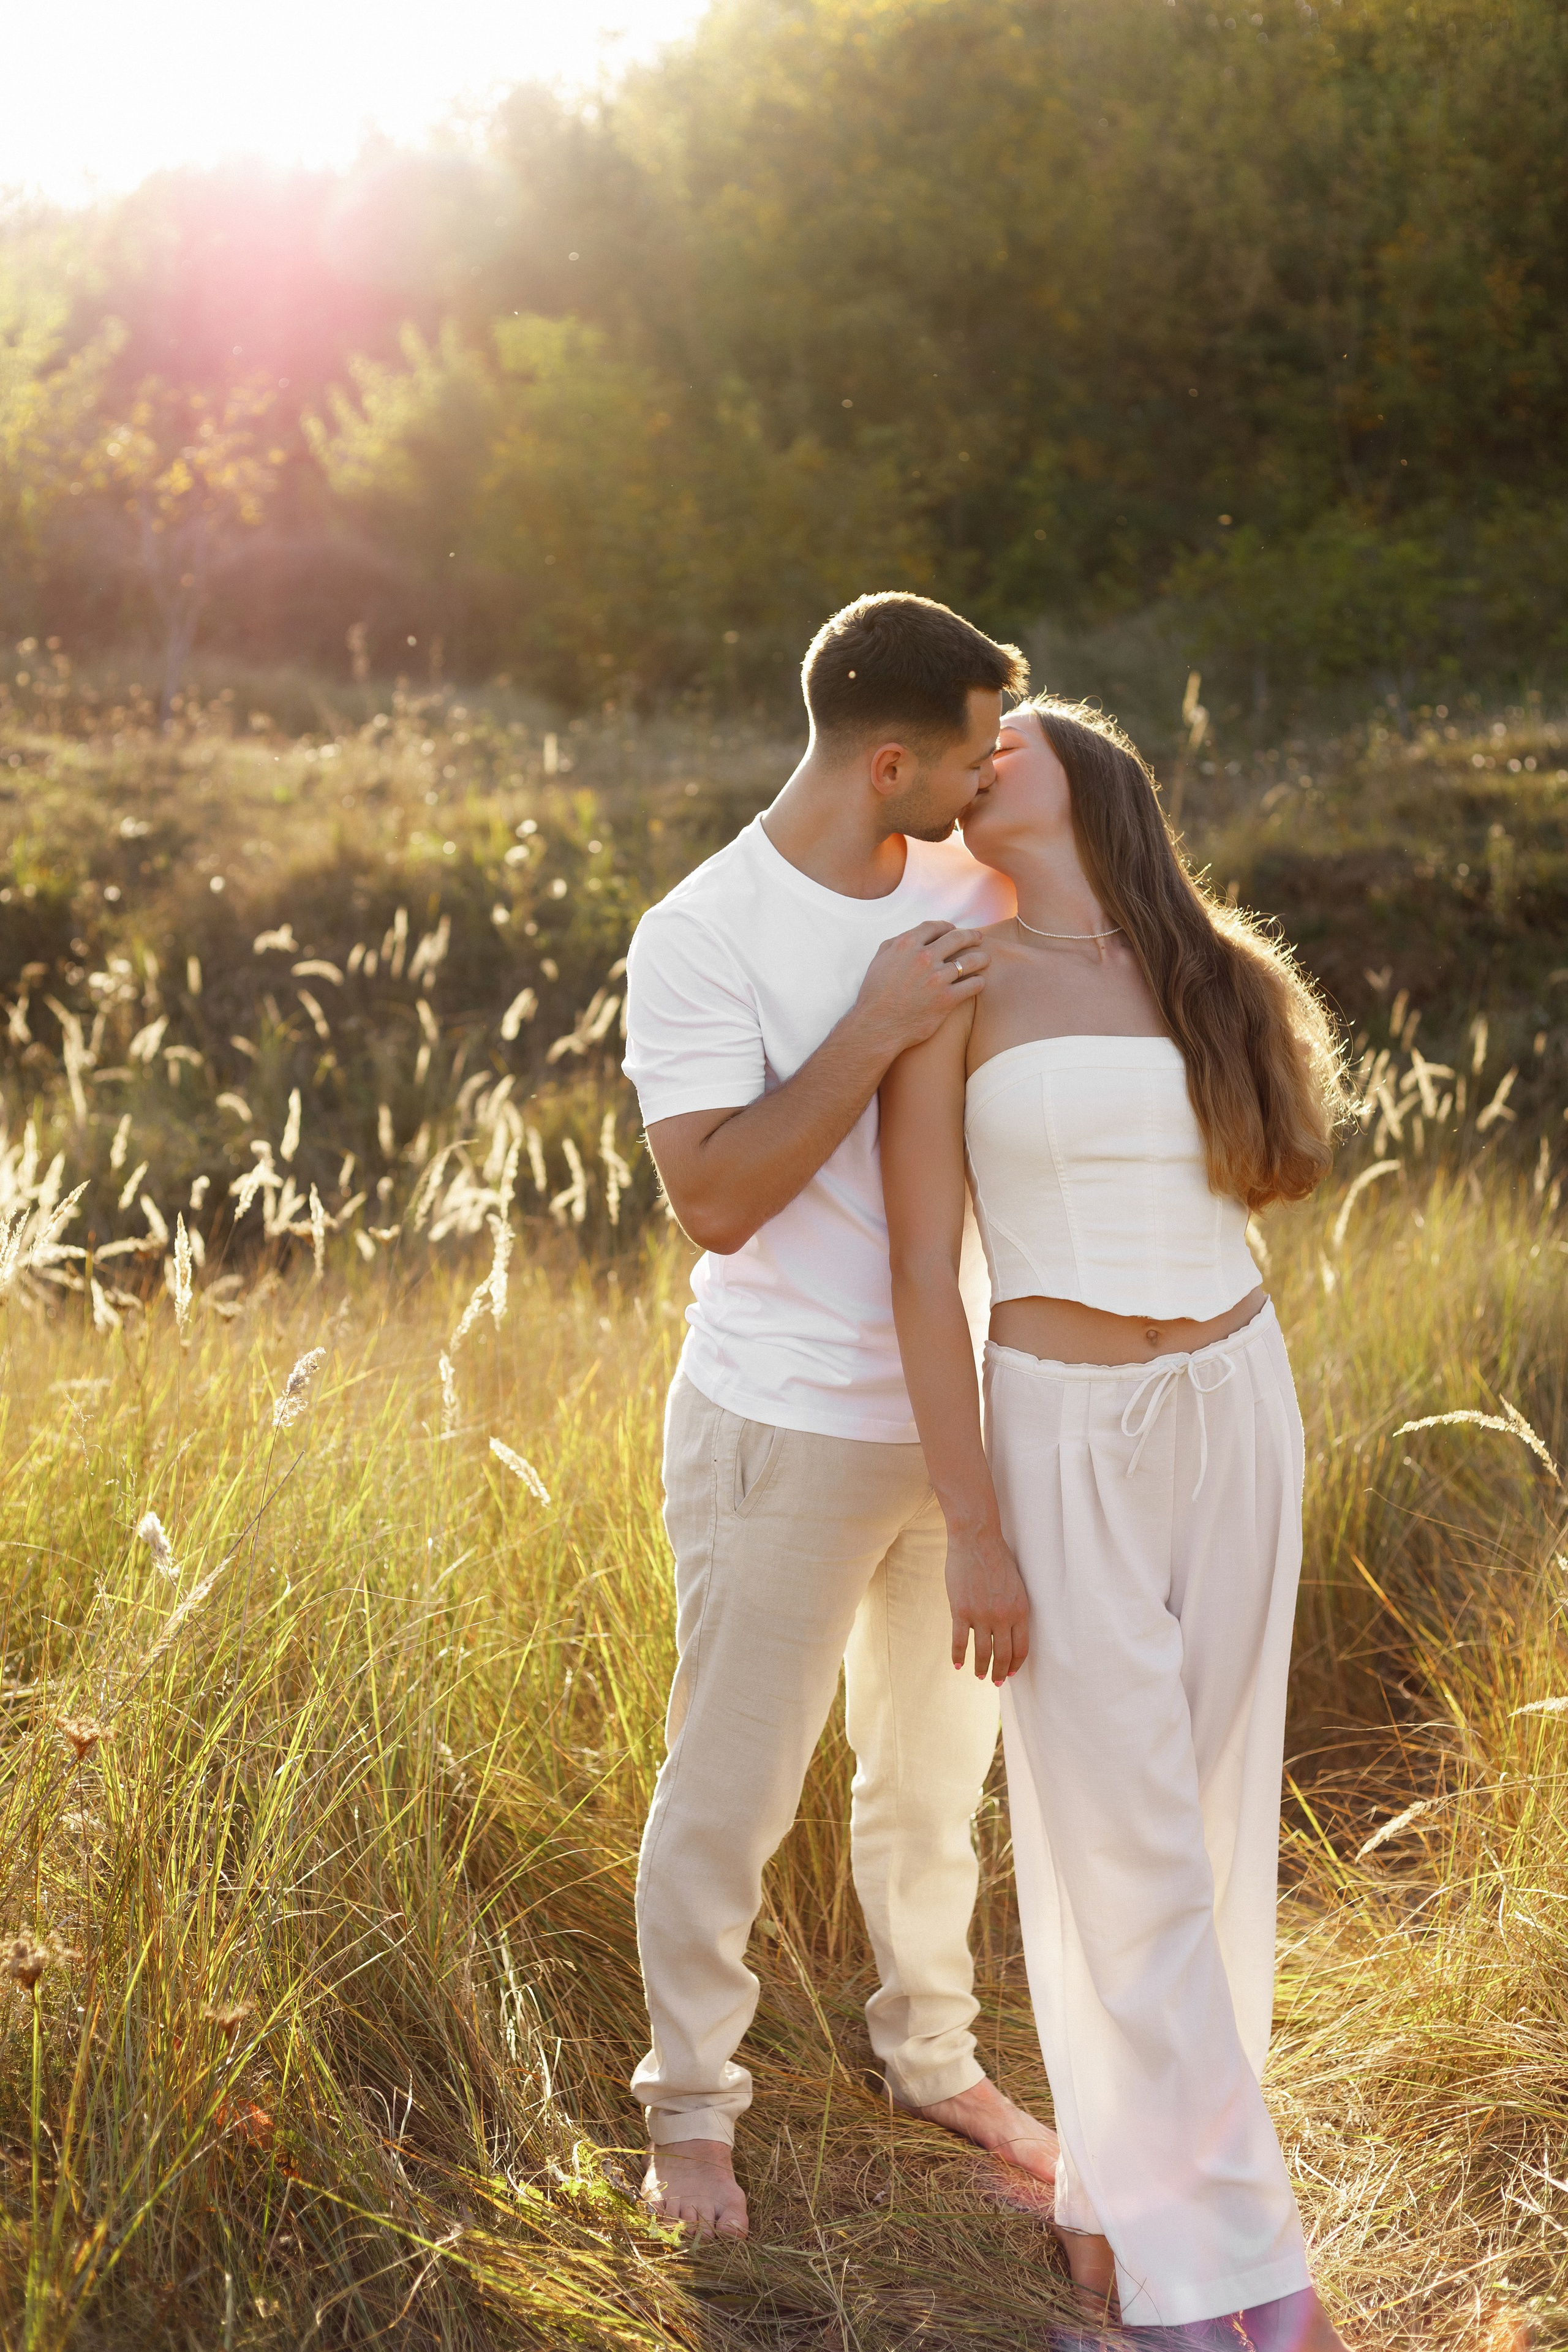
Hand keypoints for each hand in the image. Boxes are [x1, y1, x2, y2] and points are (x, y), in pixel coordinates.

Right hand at [853, 922, 988, 1056]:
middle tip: (978, 938)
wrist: (877, 1026)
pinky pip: (973, 985)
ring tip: (986, 959)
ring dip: (982, 957)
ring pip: (971, 960)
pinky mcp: (947, 999)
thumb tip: (912, 937)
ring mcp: (937, 978)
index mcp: (907, 944)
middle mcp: (924, 957)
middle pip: (958, 938)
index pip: (936, 926)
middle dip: (972, 936)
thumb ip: (895, 944)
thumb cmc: (875, 994)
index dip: (948, 926)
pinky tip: (979, 982)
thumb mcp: (879, 960)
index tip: (953, 930)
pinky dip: (979, 982)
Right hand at [945, 1526, 1029, 1683]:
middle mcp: (1003, 1617)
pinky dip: (958, 1656)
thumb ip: (1013, 1609)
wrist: (976, 1539)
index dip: (1016, 1664)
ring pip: (982, 1653)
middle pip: (1003, 1655)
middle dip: (999, 1672)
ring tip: (977, 1675)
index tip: (1010, 1673)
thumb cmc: (997, 1559)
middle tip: (994, 1681)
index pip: (1021, 1648)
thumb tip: (1008, 1631)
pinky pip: (959, 1642)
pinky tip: (958, 1664)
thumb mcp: (1015, 1586)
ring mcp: (981, 1615)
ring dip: (980, 1668)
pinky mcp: (961, 1611)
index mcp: (1020, 1610)